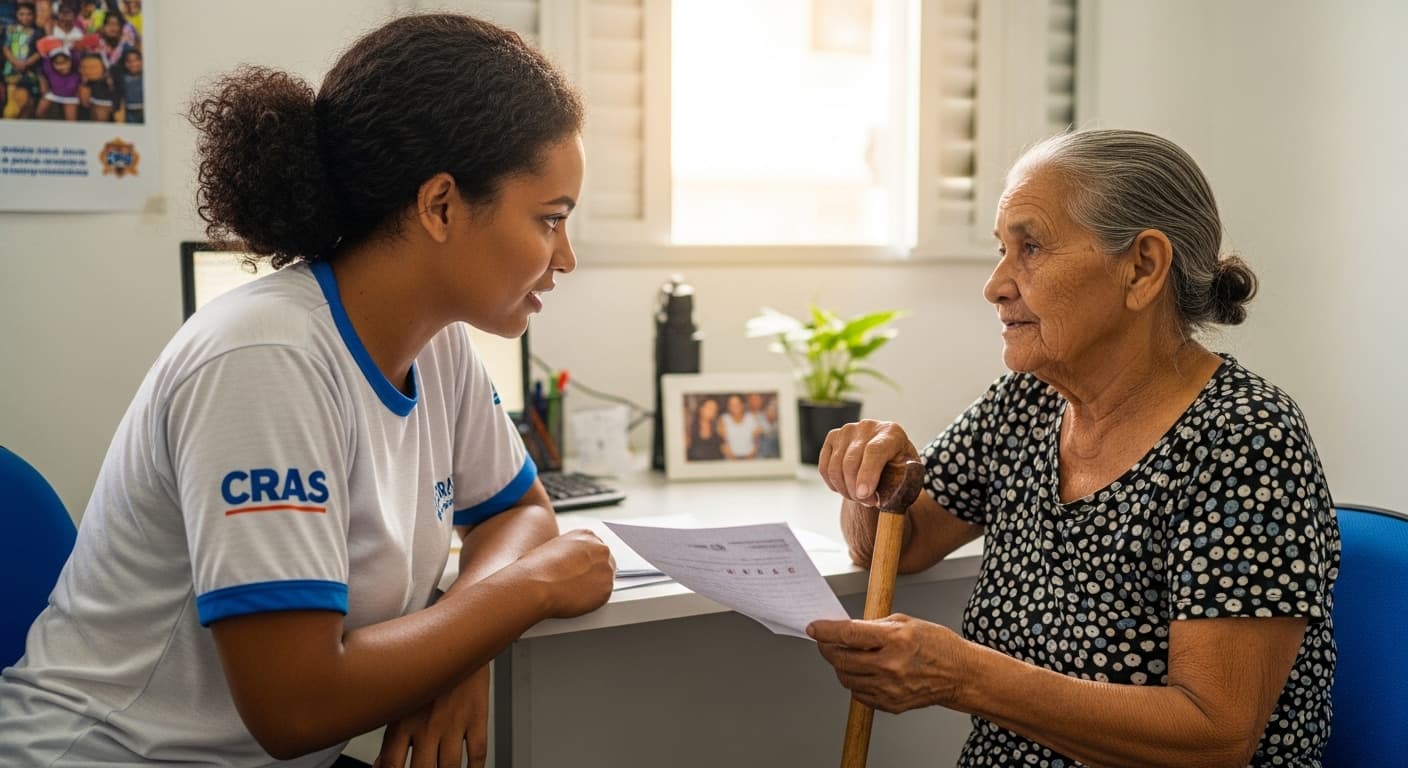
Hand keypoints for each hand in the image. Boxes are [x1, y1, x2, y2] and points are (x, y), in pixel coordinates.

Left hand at [375, 665, 487, 767]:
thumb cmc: (426, 667)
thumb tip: (379, 765)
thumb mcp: (401, 698)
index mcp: (402, 719)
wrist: (459, 637)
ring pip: (450, 766)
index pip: (391, 764)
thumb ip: (390, 736)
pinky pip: (477, 752)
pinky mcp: (477, 716)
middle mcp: (427, 723)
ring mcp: (454, 721)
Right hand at [514, 529, 614, 618]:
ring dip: (593, 586)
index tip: (581, 569)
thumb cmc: (537, 568)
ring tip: (573, 591)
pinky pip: (603, 595)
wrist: (536, 585)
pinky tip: (577, 599)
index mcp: (586, 535)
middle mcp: (600, 549)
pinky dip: (593, 600)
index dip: (587, 561)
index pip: (596, 548)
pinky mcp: (607, 589)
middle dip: (593, 572)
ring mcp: (606, 569)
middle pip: (604, 562)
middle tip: (578, 582)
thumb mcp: (553, 547)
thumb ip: (570, 552)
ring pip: (605, 579)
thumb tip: (572, 563)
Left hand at [807, 614, 972, 714]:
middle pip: (841, 659)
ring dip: (840, 666)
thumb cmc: (938, 645)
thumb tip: (848, 629)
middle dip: (827, 648)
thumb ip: (875, 626)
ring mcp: (889, 688)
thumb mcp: (906, 622)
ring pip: (845, 678)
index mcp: (894, 640)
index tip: (814, 628)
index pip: (848, 635)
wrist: (959, 674)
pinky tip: (864, 672)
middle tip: (826, 642)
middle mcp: (890, 666)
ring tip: (847, 657)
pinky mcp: (890, 704)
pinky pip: (859, 694)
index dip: (826, 631)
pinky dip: (855, 682)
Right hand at [816, 419, 919, 505]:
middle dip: (856, 490)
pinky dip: (833, 484)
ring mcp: (847, 430)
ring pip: (835, 467)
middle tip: (868, 503)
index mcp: (891, 433)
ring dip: (845, 490)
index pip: (874, 451)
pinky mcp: (832, 437)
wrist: (888, 458)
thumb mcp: (909, 476)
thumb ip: (899, 485)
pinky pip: (825, 468)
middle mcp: (868, 427)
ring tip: (859, 497)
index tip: (864, 495)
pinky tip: (847, 489)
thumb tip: (885, 499)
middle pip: (851, 462)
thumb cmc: (900, 469)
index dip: (867, 474)